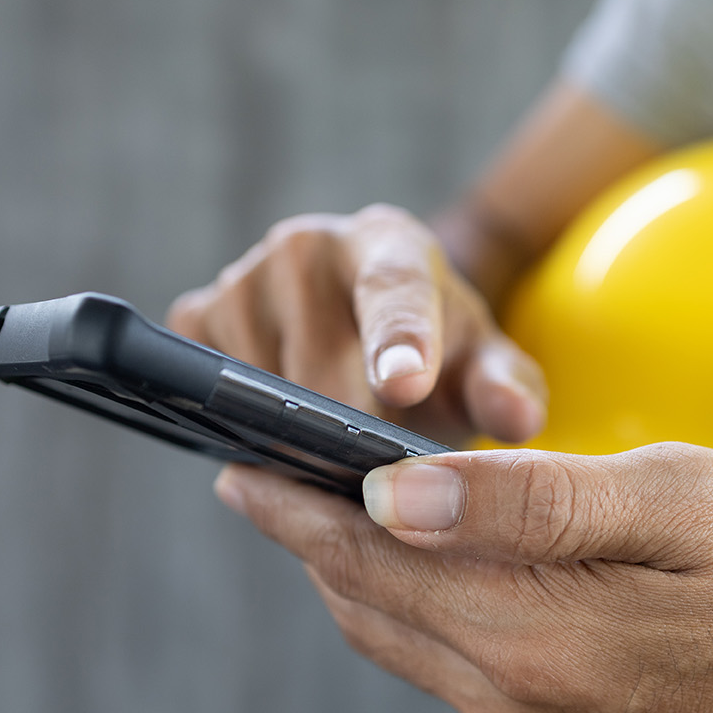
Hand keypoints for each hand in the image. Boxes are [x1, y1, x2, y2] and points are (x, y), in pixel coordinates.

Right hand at [167, 204, 545, 442]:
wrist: (372, 338)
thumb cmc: (437, 354)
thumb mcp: (483, 370)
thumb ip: (506, 390)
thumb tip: (516, 419)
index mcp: (388, 242)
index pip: (393, 291)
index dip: (397, 342)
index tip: (404, 388)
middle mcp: (307, 245)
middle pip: (320, 369)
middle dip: (348, 431)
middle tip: (379, 471)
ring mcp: (242, 277)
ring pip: (262, 393)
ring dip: (294, 434)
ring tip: (331, 442)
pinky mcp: (197, 315)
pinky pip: (212, 392)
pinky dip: (242, 422)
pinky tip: (279, 423)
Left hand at [209, 444, 712, 712]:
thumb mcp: (668, 497)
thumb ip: (522, 497)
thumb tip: (392, 490)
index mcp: (534, 636)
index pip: (368, 559)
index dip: (294, 506)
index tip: (234, 460)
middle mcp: (516, 699)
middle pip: (367, 605)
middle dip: (308, 536)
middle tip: (260, 472)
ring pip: (400, 639)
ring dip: (354, 572)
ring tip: (320, 506)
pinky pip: (446, 664)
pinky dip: (410, 606)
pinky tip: (417, 560)